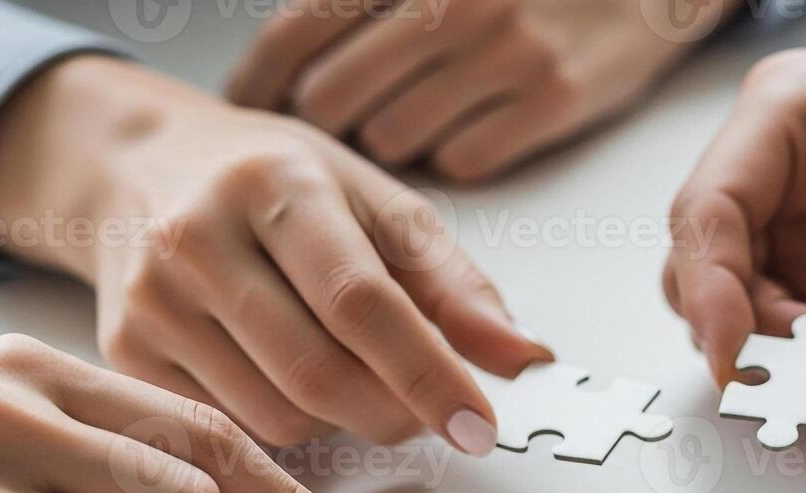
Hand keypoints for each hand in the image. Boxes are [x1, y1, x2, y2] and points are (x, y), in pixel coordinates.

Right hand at [0, 56, 548, 447]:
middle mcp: (199, 240)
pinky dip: (282, 433)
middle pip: (317, 374)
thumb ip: (452, 282)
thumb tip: (522, 358)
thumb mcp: (374, 201)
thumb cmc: (271, 183)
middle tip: (430, 415)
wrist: (138, 168)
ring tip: (354, 381)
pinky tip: (293, 389)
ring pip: (275, 418)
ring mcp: (151, 302)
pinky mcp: (126, 354)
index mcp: (276, 186)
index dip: (428, 375)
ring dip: (340, 425)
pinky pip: (229, 429)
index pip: (361, 302)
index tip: (479, 426)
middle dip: (394, 414)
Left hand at [226, 0, 737, 179]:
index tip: (249, 106)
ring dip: (388, 144)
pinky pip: (464, 163)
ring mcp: (508, 51)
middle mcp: (455, 1)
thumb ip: (368, 0)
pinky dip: (452, 159)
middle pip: (335, 98)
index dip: (260, 79)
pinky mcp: (556, 99)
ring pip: (394, 139)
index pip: (300, 28)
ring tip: (409, 124)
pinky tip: (466, 133)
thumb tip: (284, 60)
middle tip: (333, 130)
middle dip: (323, 123)